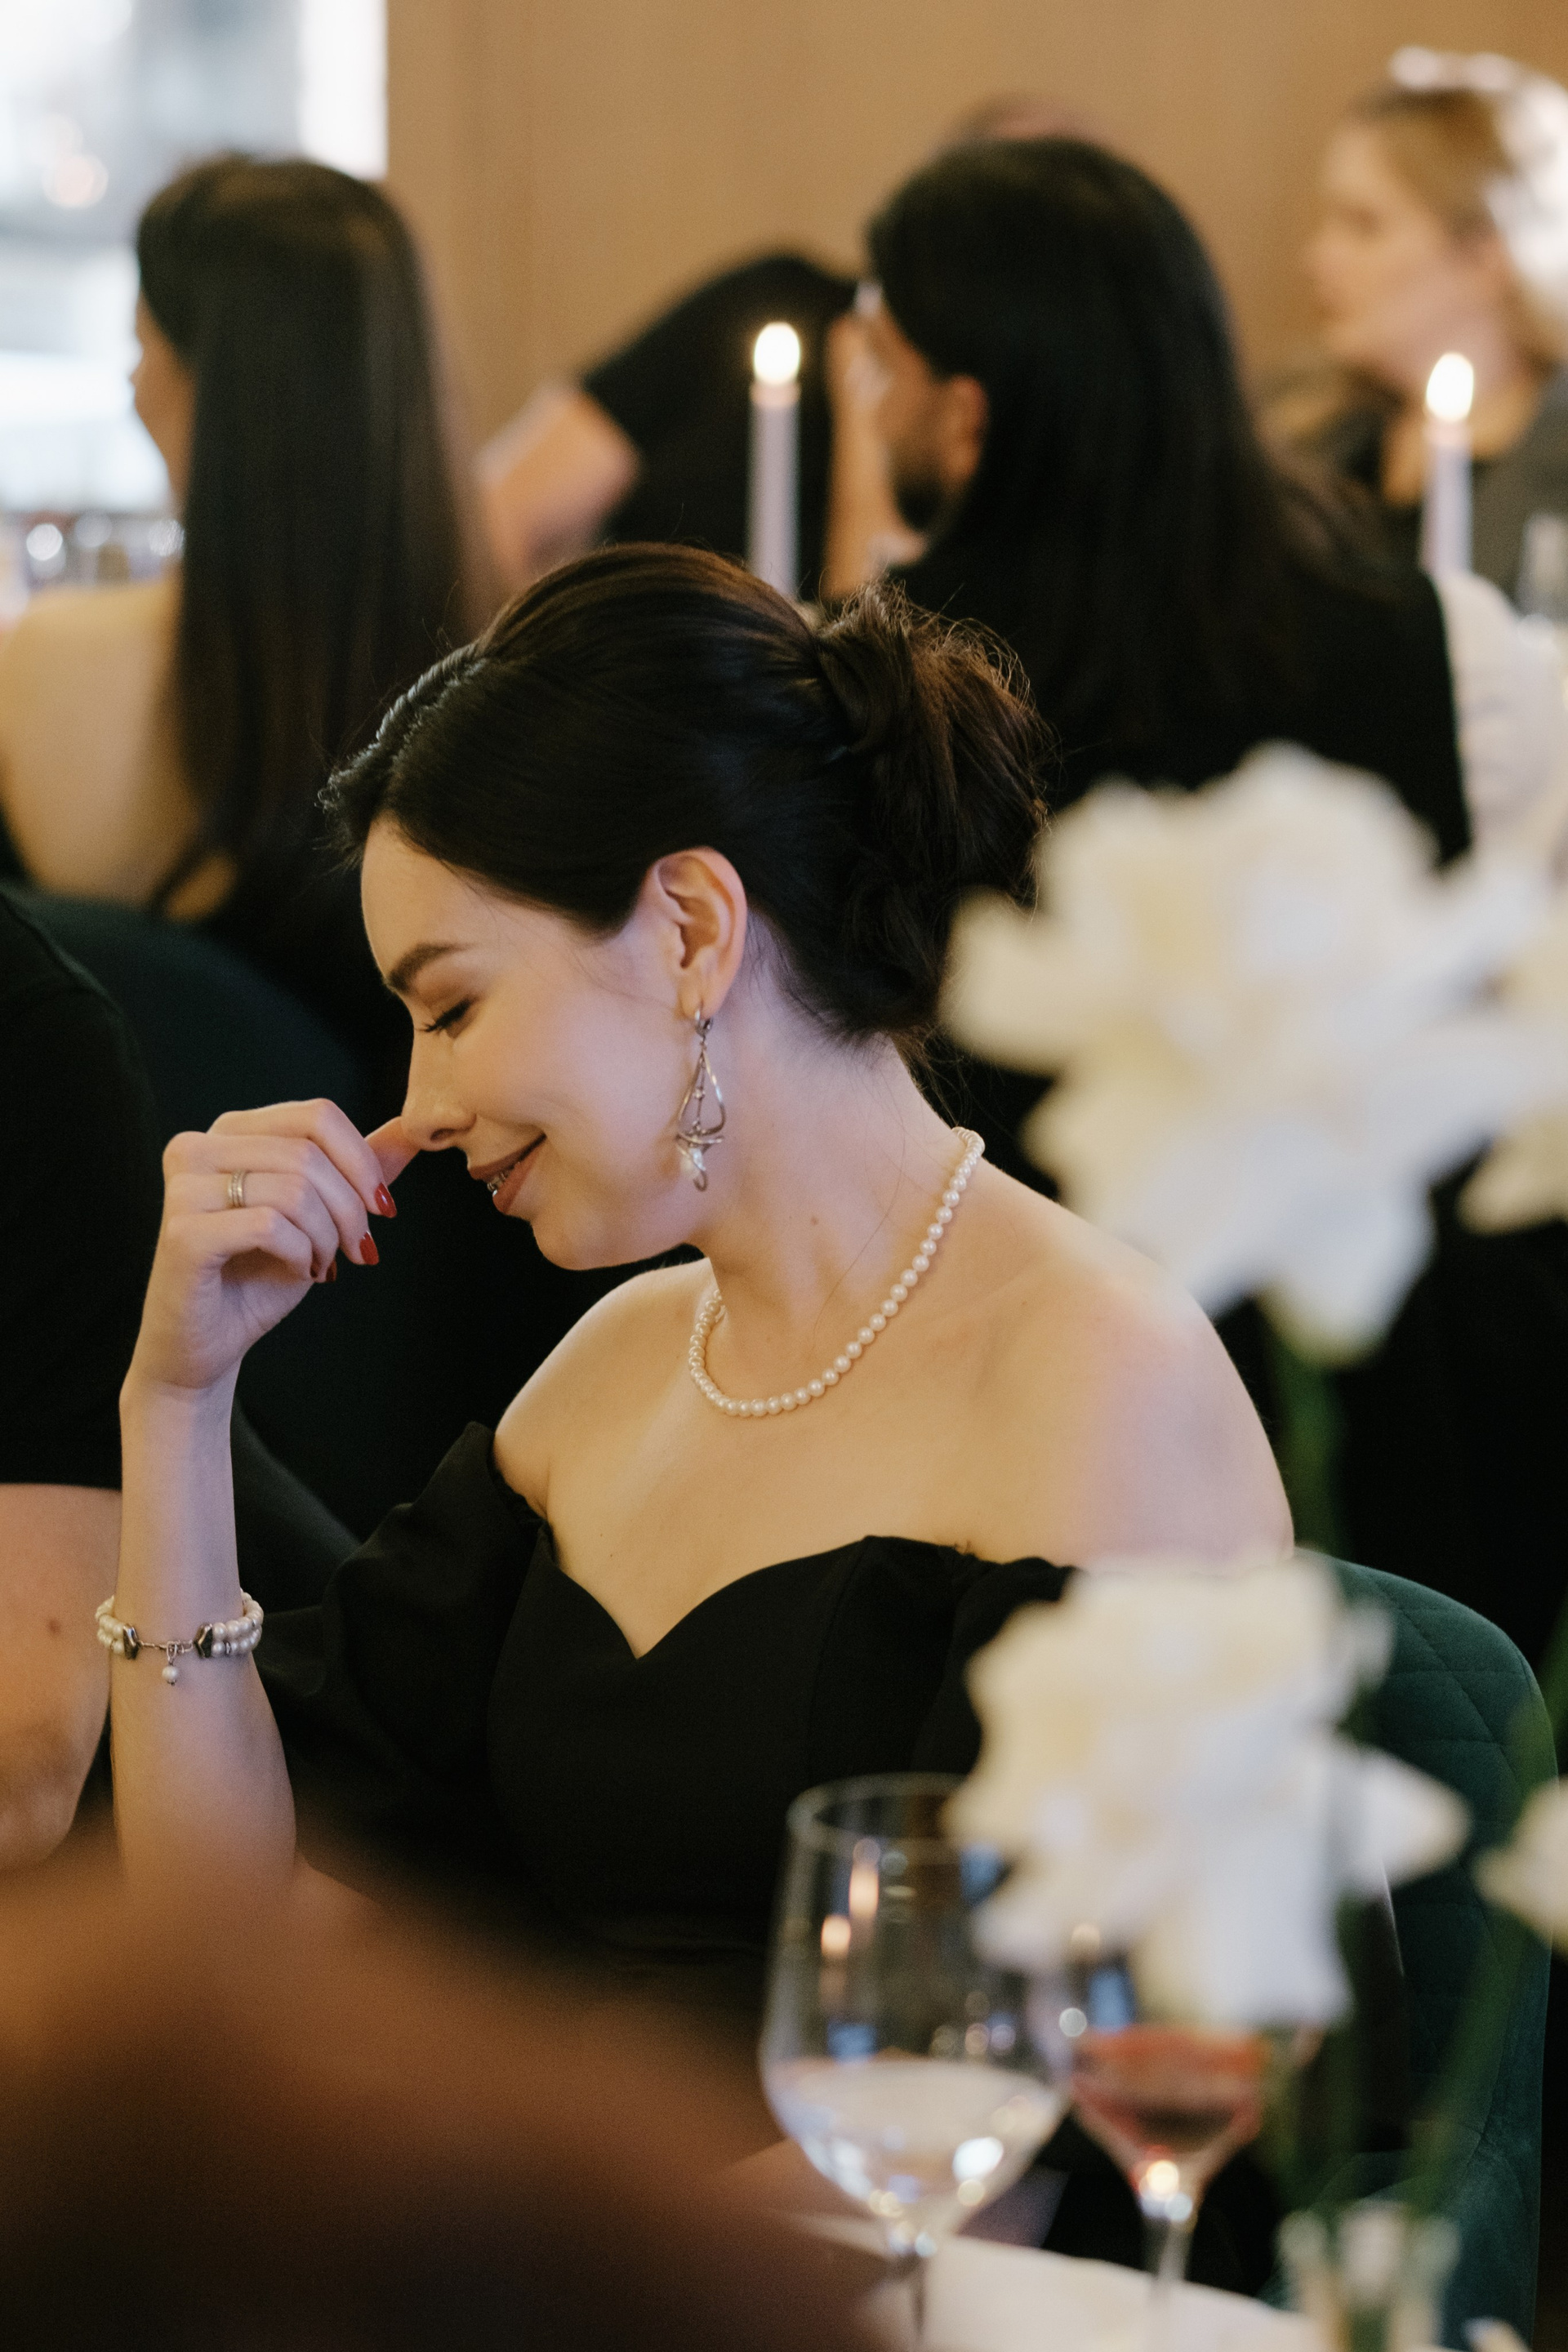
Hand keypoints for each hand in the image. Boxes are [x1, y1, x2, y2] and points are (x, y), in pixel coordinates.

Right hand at [128, 1101, 417, 1395]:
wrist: (207, 1343)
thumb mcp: (321, 1214)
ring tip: (320, 1264)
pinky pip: (271, 1227)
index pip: (317, 1116)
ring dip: (327, 1237)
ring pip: (294, 1190)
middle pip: (308, 1153)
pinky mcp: (183, 1233)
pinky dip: (301, 1254)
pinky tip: (298, 1271)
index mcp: (230, 1132)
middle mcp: (197, 1148)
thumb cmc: (259, 1275)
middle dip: (350, 1208)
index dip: (362, 1163)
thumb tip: (408, 1130)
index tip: (383, 1209)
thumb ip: (356, 1171)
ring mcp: (183, 1189)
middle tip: (357, 1250)